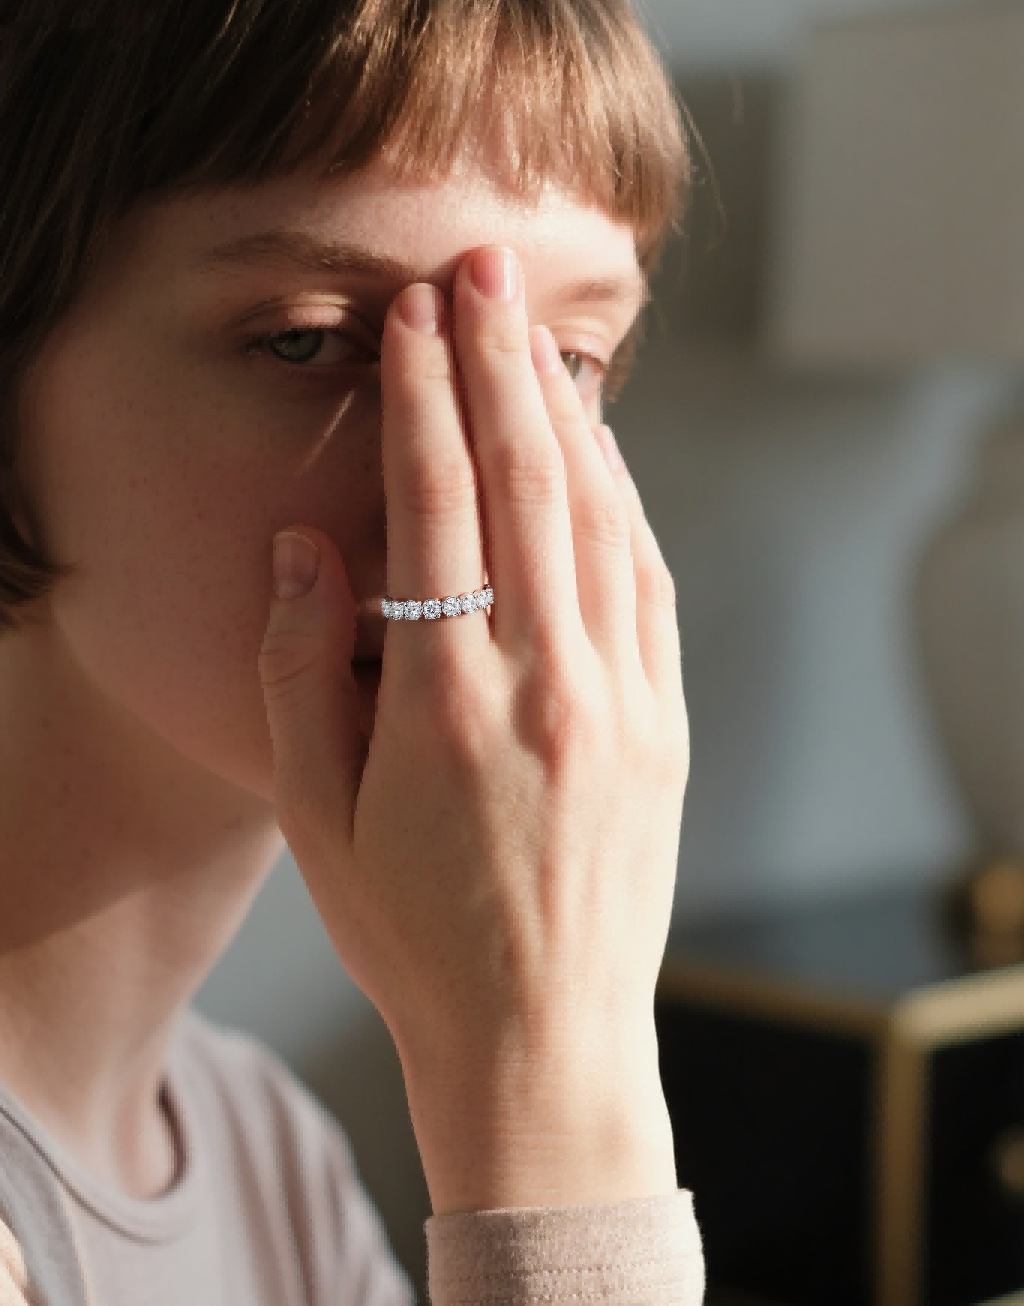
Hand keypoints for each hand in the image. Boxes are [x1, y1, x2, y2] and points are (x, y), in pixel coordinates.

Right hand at [258, 246, 687, 1213]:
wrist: (539, 1035)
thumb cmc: (412, 938)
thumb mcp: (315, 821)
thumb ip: (300, 672)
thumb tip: (308, 544)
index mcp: (443, 708)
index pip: (435, 506)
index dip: (424, 395)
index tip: (413, 316)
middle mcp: (544, 689)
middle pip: (526, 482)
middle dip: (500, 362)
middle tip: (479, 269)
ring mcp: (619, 706)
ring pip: (598, 519)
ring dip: (566, 414)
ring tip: (534, 332)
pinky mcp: (664, 729)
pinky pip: (648, 583)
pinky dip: (623, 501)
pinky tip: (598, 453)